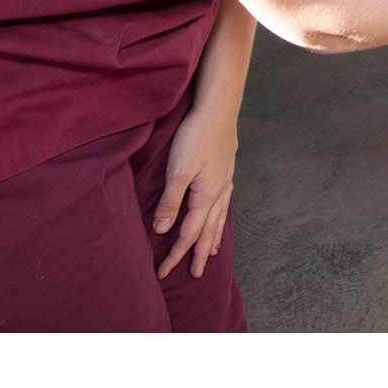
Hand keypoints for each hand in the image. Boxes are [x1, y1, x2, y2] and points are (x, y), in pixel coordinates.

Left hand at [150, 101, 237, 280]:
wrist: (218, 111)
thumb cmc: (195, 137)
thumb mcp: (177, 170)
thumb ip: (170, 201)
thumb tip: (162, 229)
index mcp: (204, 198)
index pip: (187, 235)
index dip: (174, 256)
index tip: (162, 272)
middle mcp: (217, 196)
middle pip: (206, 234)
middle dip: (197, 256)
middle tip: (194, 276)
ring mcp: (224, 185)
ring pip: (217, 222)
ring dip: (211, 241)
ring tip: (210, 256)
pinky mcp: (225, 174)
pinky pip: (223, 207)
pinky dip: (219, 221)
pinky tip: (218, 219)